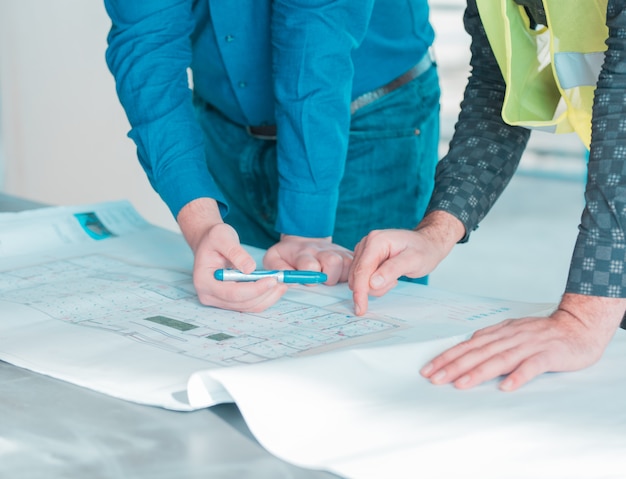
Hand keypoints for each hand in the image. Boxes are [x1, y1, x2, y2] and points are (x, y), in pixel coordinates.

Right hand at [177, 198, 287, 311]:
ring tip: (281, 282)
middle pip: (242, 303)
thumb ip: (236, 252)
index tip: (272, 280)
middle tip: (281, 280)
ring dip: (267, 297)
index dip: (254, 289)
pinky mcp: (228, 301)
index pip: (232, 293)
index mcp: (204, 281)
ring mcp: (218, 300)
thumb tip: (250, 269)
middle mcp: (209, 295)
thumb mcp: (223, 236)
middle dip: (264, 293)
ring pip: (248, 306)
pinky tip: (274, 286)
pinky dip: (264, 297)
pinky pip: (249, 304)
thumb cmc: (214, 238)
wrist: (209, 242)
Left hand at [263, 235, 352, 284]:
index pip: (310, 265)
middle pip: (333, 262)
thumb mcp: (273, 259)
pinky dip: (351, 273)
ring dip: (339, 275)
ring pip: (346, 264)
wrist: (304, 237)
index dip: (309, 276)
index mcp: (303, 252)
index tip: (307, 281)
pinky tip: (340, 275)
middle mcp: (322, 250)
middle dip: (328, 276)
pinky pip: (356, 264)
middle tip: (321, 280)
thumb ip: (278, 269)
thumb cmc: (288, 254)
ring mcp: (336, 251)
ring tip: (329, 276)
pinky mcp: (347, 254)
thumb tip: (290, 281)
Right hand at [349, 211, 464, 314]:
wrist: (426, 244)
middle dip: (372, 287)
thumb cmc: (423, 250)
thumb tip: (372, 283)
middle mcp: (366, 243)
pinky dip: (374, 283)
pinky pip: (362, 277)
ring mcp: (364, 250)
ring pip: (358, 278)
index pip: (362, 270)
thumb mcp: (414, 260)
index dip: (359, 291)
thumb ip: (392, 270)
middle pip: (357, 275)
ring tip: (394, 277)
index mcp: (376, 241)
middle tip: (394, 282)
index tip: (360, 308)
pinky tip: (388, 276)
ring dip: (375, 285)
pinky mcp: (364, 257)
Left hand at [420, 293, 625, 390]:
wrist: (578, 327)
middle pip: (477, 352)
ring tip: (460, 383)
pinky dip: (518, 376)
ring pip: (499, 359)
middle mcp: (510, 337)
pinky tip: (506, 387)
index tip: (428, 369)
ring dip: (478, 372)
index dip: (446, 357)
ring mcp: (529, 345)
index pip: (467, 345)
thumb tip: (467, 344)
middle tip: (434, 378)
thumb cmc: (542, 333)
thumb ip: (490, 338)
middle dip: (453, 366)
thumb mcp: (511, 332)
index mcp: (499, 332)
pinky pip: (532, 366)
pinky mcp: (548, 355)